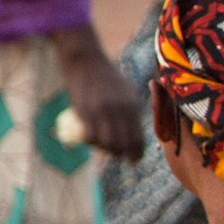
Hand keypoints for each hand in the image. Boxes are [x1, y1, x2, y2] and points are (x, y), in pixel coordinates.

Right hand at [54, 33, 143, 160]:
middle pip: (123, 144)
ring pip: (107, 143)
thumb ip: (133, 111)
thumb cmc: (108, 77)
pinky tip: (90, 140)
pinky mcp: (85, 111)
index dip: (137, 153)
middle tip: (118, 156)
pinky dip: (91, 142)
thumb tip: (137, 132)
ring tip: (104, 147)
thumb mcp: (128, 91)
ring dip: (105, 150)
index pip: (138, 137)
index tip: (134, 161)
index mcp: (133, 106)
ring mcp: (102, 111)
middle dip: (122, 155)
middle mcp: (120, 110)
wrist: (86, 62)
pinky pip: (90, 136)